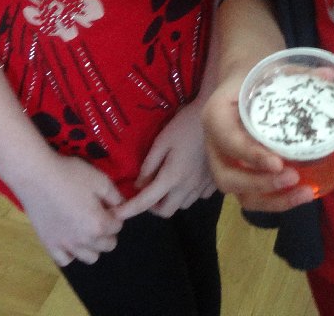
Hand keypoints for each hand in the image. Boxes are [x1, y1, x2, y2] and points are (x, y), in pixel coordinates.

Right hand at [9, 151, 124, 266]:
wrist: (36, 176)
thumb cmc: (70, 175)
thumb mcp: (100, 179)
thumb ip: (115, 196)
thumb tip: (122, 205)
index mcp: (99, 224)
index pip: (118, 226)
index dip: (115, 214)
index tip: (107, 205)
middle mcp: (84, 241)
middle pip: (108, 245)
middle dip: (107, 231)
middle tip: (98, 215)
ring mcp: (66, 245)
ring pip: (90, 258)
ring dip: (93, 246)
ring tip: (85, 228)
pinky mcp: (49, 245)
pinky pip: (66, 261)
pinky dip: (71, 253)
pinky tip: (69, 238)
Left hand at [117, 104, 218, 219]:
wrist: (216, 118)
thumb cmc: (185, 126)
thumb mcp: (161, 141)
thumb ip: (149, 166)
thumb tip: (138, 186)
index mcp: (172, 177)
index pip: (146, 201)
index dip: (130, 210)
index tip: (117, 214)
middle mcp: (187, 188)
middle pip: (166, 211)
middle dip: (153, 207)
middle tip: (148, 191)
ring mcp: (202, 187)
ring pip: (182, 206)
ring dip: (171, 200)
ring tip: (167, 184)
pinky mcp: (214, 182)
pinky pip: (197, 197)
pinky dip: (188, 194)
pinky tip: (187, 179)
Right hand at [200, 71, 310, 212]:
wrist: (242, 79)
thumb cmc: (254, 75)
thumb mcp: (270, 68)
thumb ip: (298, 72)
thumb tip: (329, 74)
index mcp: (216, 114)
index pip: (228, 140)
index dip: (251, 155)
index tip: (279, 163)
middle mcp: (214, 143)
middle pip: (226, 177)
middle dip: (260, 184)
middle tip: (293, 177)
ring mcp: (224, 161)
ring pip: (238, 193)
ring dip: (270, 200)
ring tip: (304, 193)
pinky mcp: (238, 172)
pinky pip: (251, 195)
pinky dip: (275, 200)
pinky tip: (301, 194)